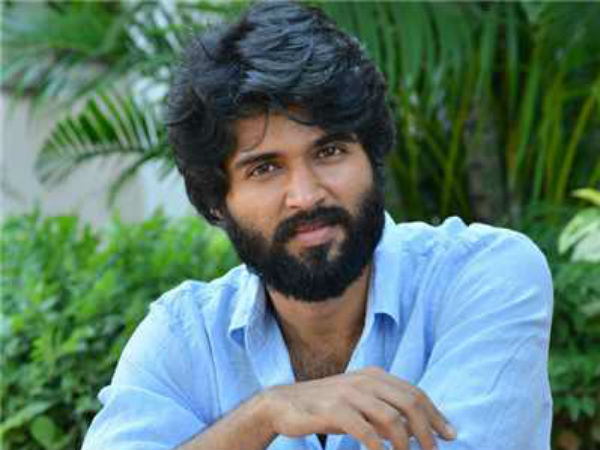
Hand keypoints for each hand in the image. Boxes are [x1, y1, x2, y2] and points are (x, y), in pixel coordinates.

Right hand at [263, 366, 455, 449]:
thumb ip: (384, 410)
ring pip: (391, 418)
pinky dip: (379, 447)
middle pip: (409, 404)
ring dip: (406, 443)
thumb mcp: (358, 403)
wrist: (282, 404)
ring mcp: (348, 393)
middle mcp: (364, 380)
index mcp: (373, 375)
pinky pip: (365, 431)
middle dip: (428, 431)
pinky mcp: (333, 410)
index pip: (415, 393)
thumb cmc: (325, 407)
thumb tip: (417, 429)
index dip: (436, 415)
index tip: (451, 435)